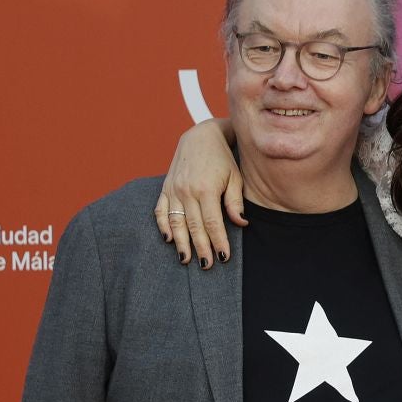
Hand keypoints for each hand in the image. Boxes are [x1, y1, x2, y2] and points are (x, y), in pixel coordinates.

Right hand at [153, 120, 244, 267]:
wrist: (201, 136)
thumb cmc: (223, 158)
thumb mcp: (235, 177)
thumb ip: (235, 201)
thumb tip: (241, 223)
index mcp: (206, 189)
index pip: (212, 223)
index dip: (218, 241)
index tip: (223, 257)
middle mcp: (187, 190)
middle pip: (194, 227)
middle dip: (201, 248)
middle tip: (207, 265)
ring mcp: (173, 189)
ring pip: (175, 222)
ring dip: (181, 243)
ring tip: (186, 259)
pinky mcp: (166, 187)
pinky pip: (160, 210)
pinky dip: (162, 225)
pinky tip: (169, 239)